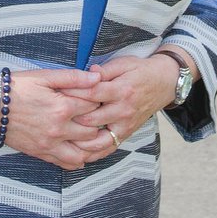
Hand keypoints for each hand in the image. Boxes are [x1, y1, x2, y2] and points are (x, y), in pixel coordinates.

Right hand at [4, 68, 109, 169]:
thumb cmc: (17, 88)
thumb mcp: (44, 76)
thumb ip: (73, 77)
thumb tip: (97, 79)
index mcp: (62, 107)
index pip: (93, 106)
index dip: (98, 99)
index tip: (97, 96)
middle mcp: (59, 129)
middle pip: (93, 131)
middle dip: (98, 122)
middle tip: (97, 115)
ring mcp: (50, 144)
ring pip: (83, 153)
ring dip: (92, 146)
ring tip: (94, 136)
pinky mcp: (41, 153)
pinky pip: (67, 164)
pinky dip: (78, 160)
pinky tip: (80, 150)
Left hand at [67, 55, 181, 162]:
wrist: (164, 83)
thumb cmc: (141, 70)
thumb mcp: (124, 63)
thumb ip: (104, 70)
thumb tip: (86, 73)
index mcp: (121, 90)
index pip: (91, 94)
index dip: (72, 93)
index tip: (56, 92)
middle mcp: (124, 110)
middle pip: (91, 119)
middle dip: (70, 118)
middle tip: (52, 117)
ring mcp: (126, 125)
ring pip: (99, 141)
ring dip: (79, 142)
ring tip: (61, 138)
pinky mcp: (127, 133)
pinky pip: (109, 148)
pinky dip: (93, 153)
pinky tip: (78, 152)